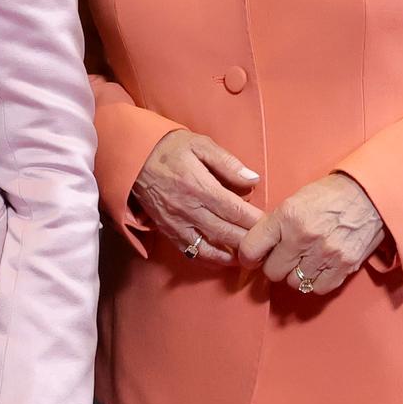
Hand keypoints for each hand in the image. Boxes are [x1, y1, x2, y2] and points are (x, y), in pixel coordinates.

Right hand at [129, 130, 262, 263]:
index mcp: (199, 186)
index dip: (255, 221)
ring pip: (210, 247)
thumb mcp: (200, 144)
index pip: (235, 211)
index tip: (270, 224)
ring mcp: (177, 223)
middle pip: (227, 232)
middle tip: (267, 243)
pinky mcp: (168, 230)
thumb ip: (228, 163)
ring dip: (232, 254)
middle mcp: (189, 209)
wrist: (132, 158)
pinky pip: (191, 251)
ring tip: (250, 255)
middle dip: (250, 240)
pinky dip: (210, 258)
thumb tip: (253, 179)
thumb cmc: (169, 148)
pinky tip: (224, 258)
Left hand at [237, 173, 386, 296]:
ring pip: (294, 283)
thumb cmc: (329, 196)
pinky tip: (318, 269)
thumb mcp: (294, 201)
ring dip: (296, 275)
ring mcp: (324, 254)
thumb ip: (275, 224)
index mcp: (286, 216)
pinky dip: (316, 282)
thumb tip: (257, 247)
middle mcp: (303, 237)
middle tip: (283, 258)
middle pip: (272, 272)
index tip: (252, 259)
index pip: (251, 248)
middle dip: (274, 266)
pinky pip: (318, 288)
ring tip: (303, 262)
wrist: (369, 194)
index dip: (248, 257)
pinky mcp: (344, 266)